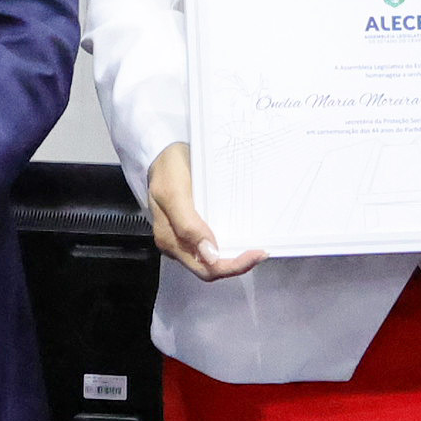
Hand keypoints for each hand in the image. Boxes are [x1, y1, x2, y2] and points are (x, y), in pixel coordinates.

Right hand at [145, 148, 256, 282]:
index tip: (257, 253)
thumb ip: (188, 226)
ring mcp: (181, 238)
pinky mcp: (187, 228)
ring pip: (210, 261)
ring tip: (254, 248)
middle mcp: (176, 245)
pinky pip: (208, 246)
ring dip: (232, 258)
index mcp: (171, 241)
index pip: (206, 268)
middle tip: (260, 253)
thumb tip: (210, 256)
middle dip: (236, 265)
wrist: (159, 151)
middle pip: (210, 269)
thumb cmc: (167, 168)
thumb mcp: (174, 193)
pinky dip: (226, 247)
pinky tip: (238, 237)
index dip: (233, 266)